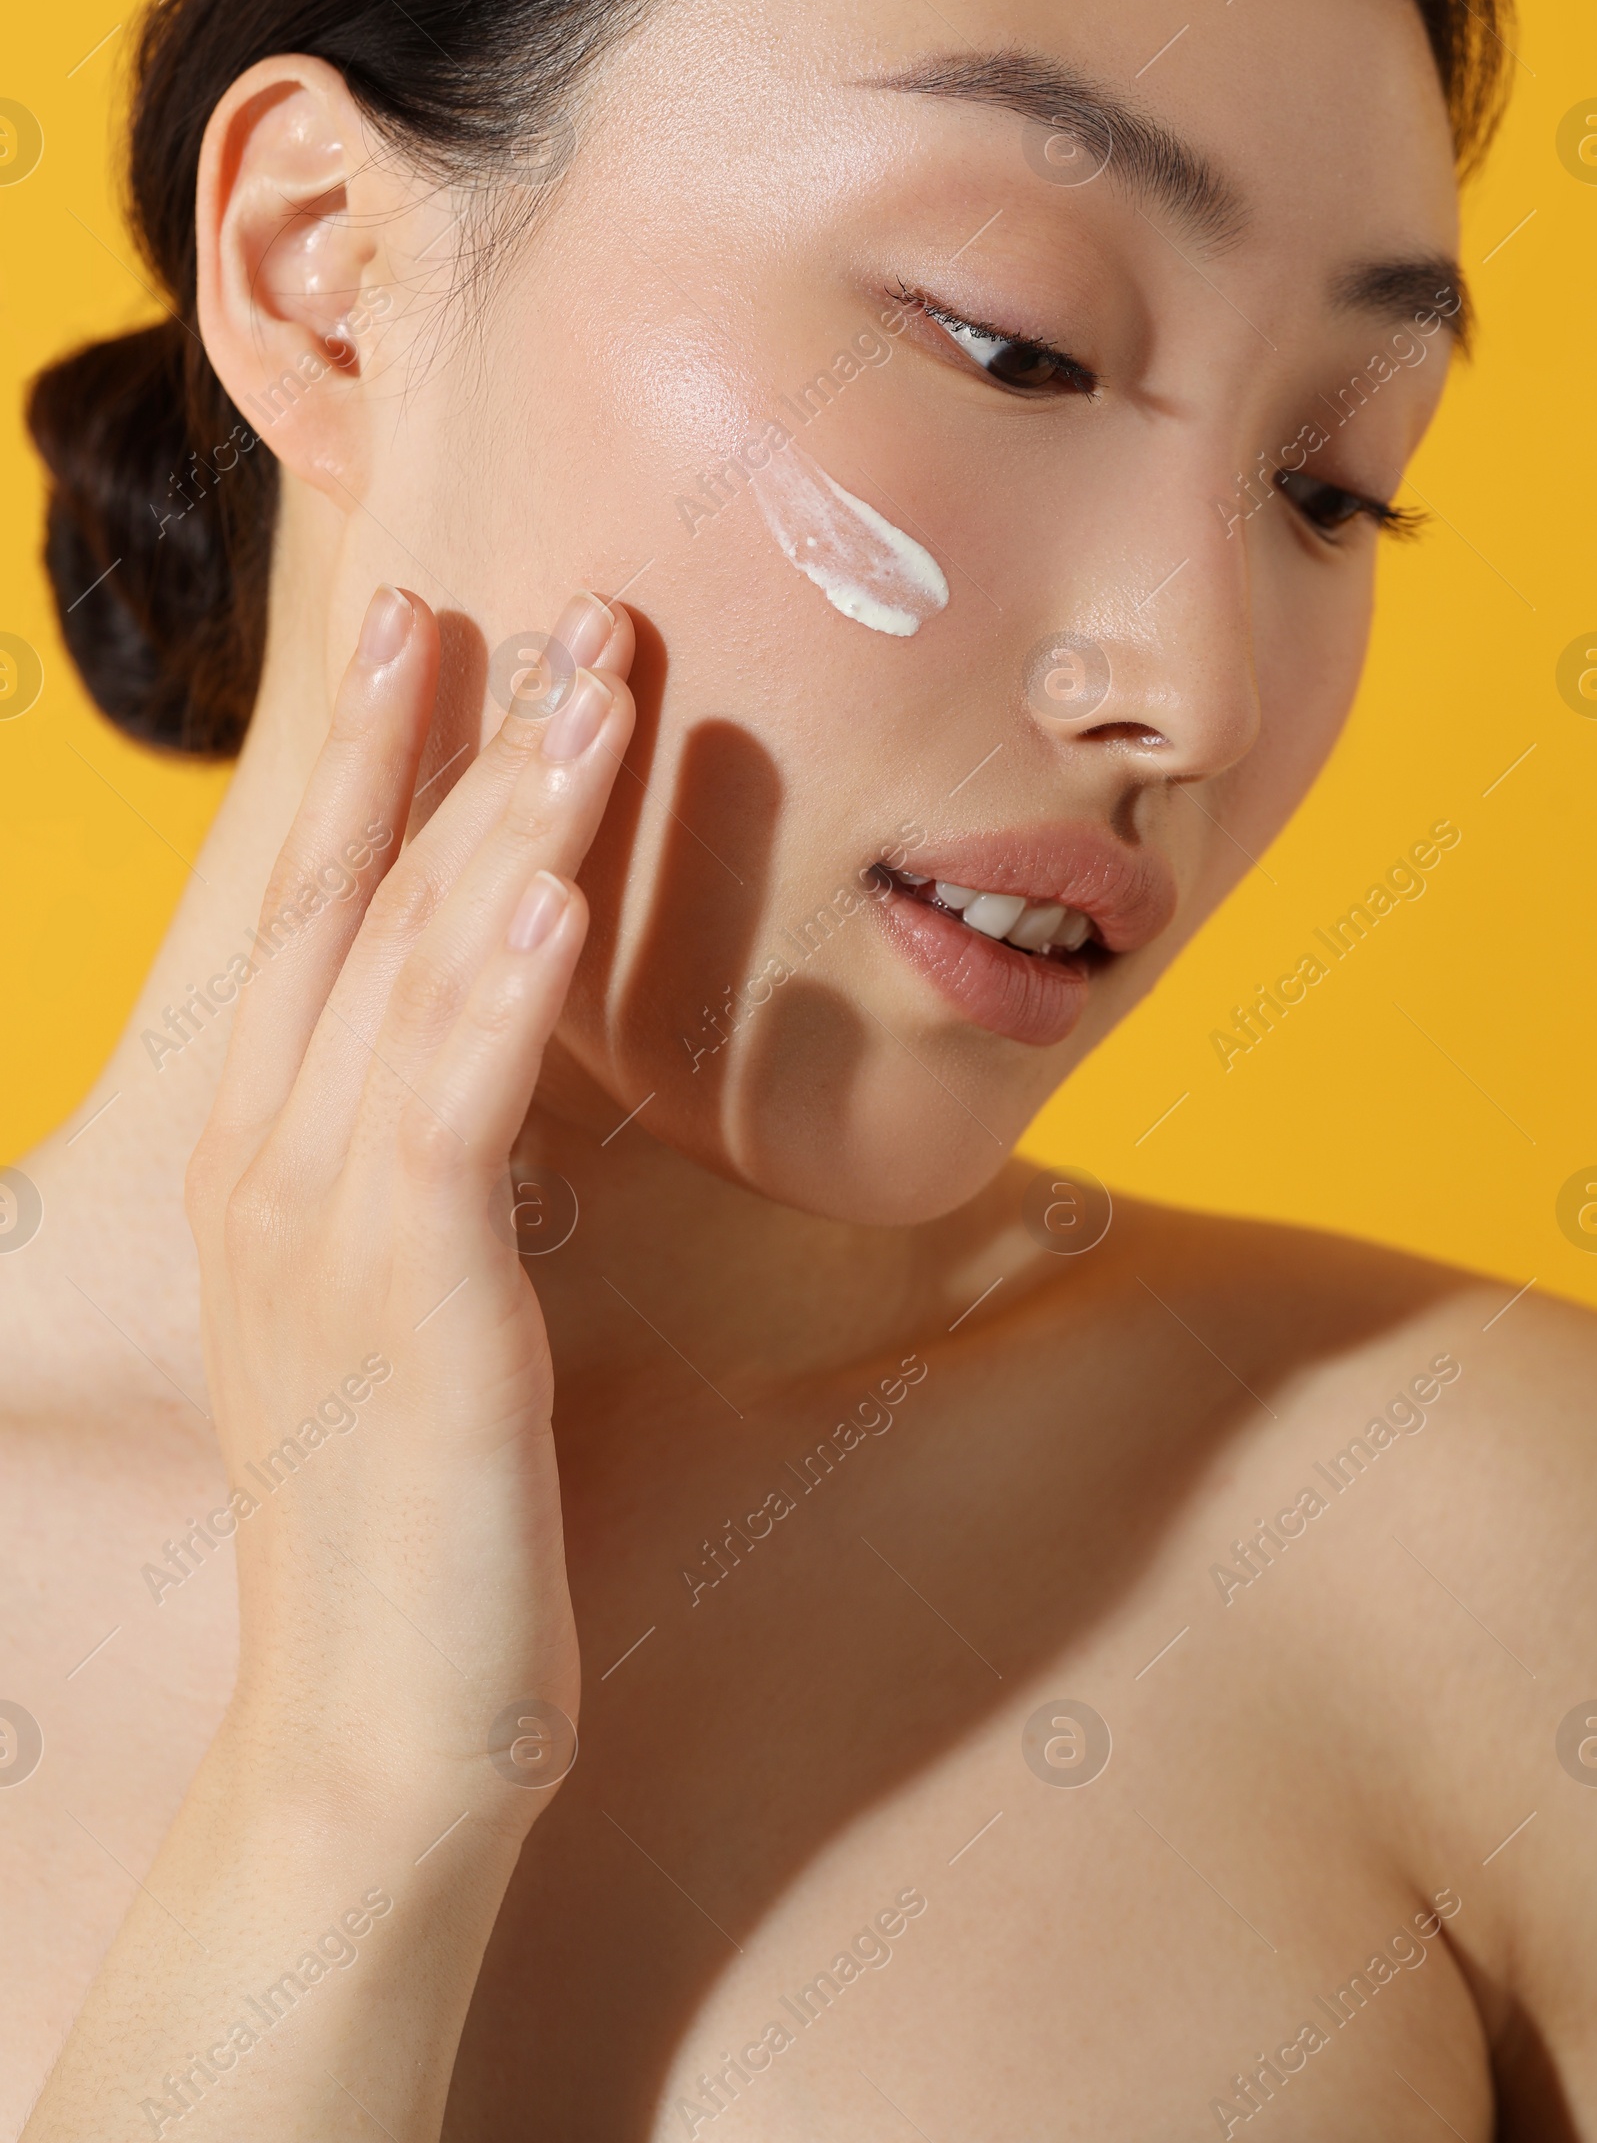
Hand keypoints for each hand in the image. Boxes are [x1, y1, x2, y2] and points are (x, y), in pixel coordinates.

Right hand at [185, 584, 633, 1830]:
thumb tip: (522, 1052)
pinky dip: (488, 995)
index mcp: (272, 1159)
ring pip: (405, 976)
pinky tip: (541, 890)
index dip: (377, 763)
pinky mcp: (410, 1317)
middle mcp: (270, 1172)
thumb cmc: (423, 1513)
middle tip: (550, 601)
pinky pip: (445, 1119)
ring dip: (497, 815)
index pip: (320, 915)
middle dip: (456, 742)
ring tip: (584, 677)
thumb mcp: (421, 1304)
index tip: (439, 628)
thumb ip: (445, 1166)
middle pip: (361, 907)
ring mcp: (323, 1239)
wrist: (382, 1736)